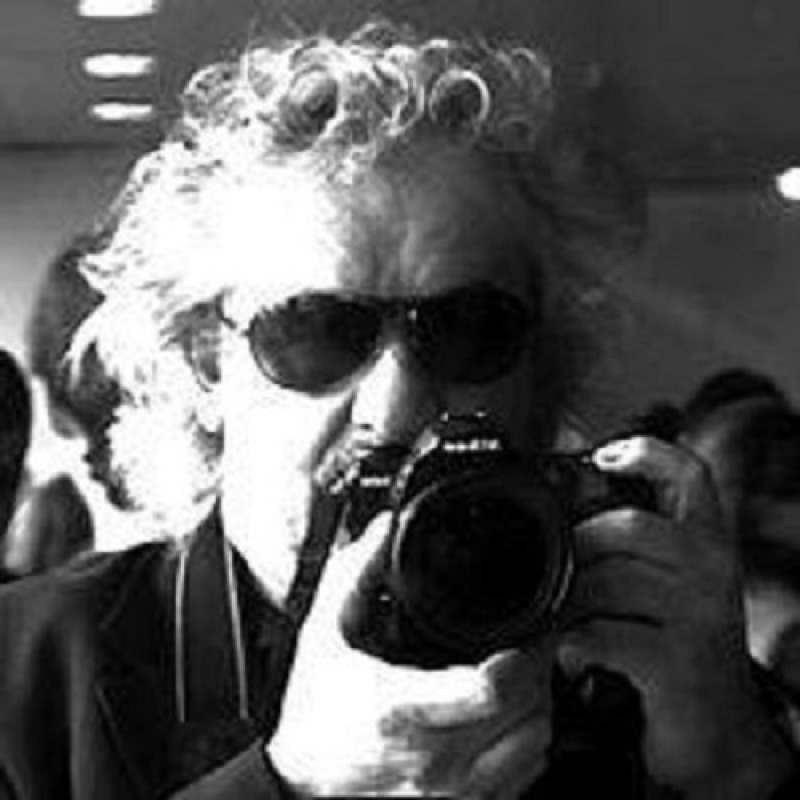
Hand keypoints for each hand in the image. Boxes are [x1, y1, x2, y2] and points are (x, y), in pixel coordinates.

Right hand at [268, 515, 552, 797]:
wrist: (296, 785)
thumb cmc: (312, 712)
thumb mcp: (323, 631)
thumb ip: (355, 574)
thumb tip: (382, 529)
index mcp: (401, 709)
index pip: (489, 689)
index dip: (524, 654)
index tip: (532, 627)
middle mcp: (432, 761)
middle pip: (525, 714)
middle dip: (538, 670)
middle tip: (533, 641)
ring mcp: (449, 795)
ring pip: (533, 749)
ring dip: (538, 707)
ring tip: (522, 677)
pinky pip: (522, 780)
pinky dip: (528, 745)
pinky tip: (509, 718)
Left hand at [558, 436, 794, 797]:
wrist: (719, 737)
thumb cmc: (679, 651)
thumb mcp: (669, 590)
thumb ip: (632, 552)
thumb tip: (569, 519)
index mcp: (708, 545)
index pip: (689, 476)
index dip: (647, 453)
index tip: (604, 456)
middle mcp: (712, 570)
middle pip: (624, 525)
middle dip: (577, 549)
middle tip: (558, 580)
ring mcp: (699, 615)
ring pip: (605, 580)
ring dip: (567, 603)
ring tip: (560, 622)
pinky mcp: (678, 661)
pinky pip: (601, 633)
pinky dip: (572, 645)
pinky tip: (574, 657)